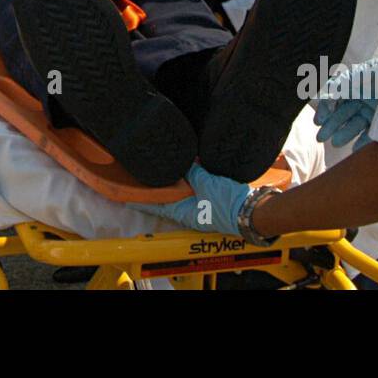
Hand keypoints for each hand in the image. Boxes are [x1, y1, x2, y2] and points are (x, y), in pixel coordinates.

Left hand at [131, 164, 248, 234]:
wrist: (253, 210)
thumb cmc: (230, 204)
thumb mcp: (208, 184)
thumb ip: (193, 174)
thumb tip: (184, 165)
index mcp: (185, 212)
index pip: (157, 205)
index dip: (141, 200)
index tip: (124, 196)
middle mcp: (190, 211)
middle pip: (166, 200)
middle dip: (154, 190)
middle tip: (139, 179)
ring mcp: (201, 207)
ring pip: (180, 195)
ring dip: (170, 184)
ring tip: (158, 173)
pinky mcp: (211, 201)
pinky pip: (194, 191)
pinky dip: (187, 181)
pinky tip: (186, 171)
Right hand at [314, 58, 377, 150]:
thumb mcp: (366, 75)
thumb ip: (343, 84)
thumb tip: (322, 94)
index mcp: (358, 85)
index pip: (336, 98)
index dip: (326, 109)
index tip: (319, 121)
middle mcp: (365, 98)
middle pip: (343, 113)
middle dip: (331, 125)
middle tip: (321, 138)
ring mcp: (375, 112)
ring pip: (355, 125)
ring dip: (344, 134)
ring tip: (336, 142)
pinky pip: (371, 137)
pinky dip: (362, 144)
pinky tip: (354, 150)